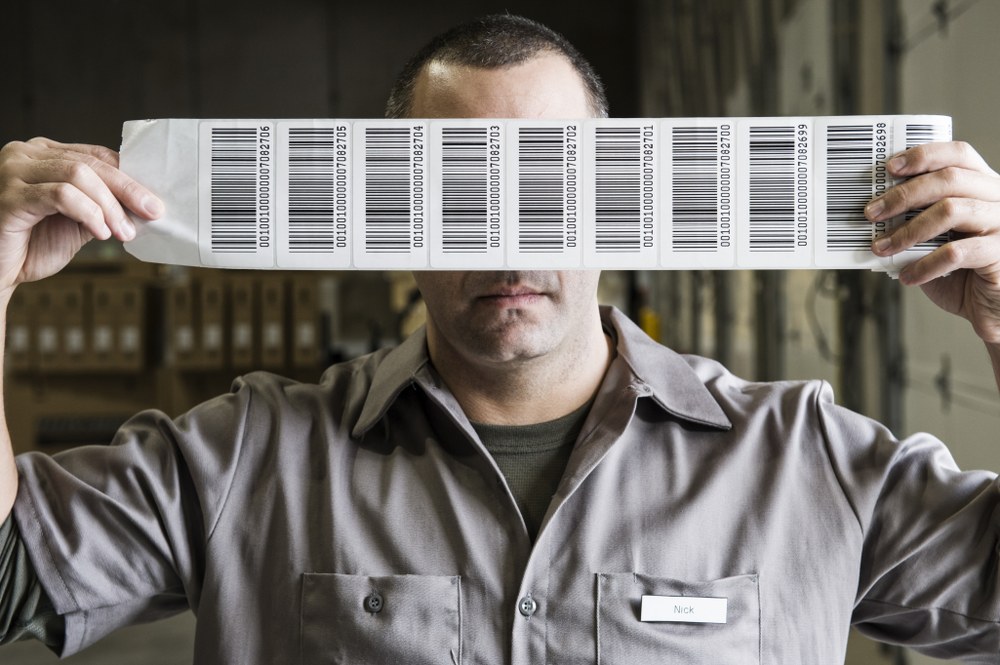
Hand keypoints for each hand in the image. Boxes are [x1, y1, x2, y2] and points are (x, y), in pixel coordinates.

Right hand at [0, 137, 162, 300]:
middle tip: (152, 212)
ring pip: (78, 175)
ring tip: (123, 231)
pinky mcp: (10, 195)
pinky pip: (61, 195)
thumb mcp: (77, 222)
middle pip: (90, 163)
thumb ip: (102, 207)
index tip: (153, 200)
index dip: (129, 176)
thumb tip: (143, 205)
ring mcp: (14, 171)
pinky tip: (101, 233)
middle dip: (127, 190)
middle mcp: (26, 154)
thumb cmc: (32, 246)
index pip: (96, 155)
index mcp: (44, 154)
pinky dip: (89, 213)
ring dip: (109, 206)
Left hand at [867, 141, 999, 343]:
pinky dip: (924, 264)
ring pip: (951, 210)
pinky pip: (956, 252)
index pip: (958, 154)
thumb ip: (916, 222)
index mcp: (982, 186)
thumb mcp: (935, 241)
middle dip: (903, 194)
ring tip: (882, 248)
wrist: (991, 308)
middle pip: (949, 179)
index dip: (924, 155)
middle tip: (871, 213)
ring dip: (908, 230)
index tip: (889, 167)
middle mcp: (998, 198)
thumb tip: (874, 214)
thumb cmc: (961, 272)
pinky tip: (908, 276)